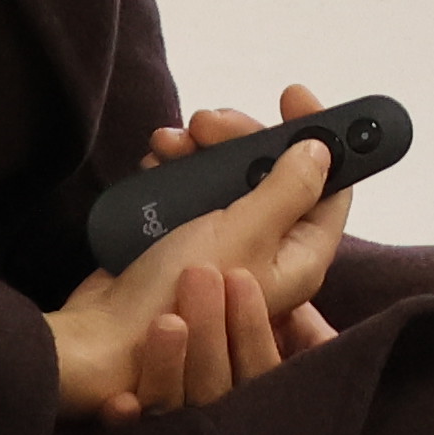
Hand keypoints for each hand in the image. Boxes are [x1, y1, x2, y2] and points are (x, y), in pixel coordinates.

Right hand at [48, 85, 354, 422]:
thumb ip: (287, 190)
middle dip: (242, 138)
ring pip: (232, 177)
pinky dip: (178, 170)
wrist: (102, 337)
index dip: (319, 137)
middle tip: (208, 122)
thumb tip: (322, 151)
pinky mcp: (188, 238)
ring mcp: (227, 243)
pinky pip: (196, 190)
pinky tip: (156, 161)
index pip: (331, 186)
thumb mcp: (243, 232)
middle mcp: (269, 249)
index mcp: (299, 255)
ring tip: (170, 142)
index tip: (291, 97)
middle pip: (276, 172)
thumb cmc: (178, 295)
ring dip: (203, 150)